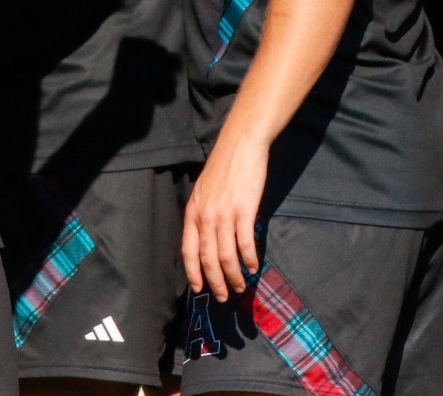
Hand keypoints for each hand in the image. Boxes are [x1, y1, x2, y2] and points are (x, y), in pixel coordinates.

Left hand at [182, 133, 267, 300]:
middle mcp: (205, 217)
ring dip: (234, 276)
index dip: (194, 273)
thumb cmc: (224, 167)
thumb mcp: (203, 191)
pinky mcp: (244, 211)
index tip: (200, 289)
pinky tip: (254, 266)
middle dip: (216, 282)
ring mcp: (224, 215)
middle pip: (208, 259)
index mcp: (193, 212)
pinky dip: (250, 259)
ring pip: (226, 257)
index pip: (188, 251)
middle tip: (225, 297)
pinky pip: (245, 244)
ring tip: (241, 286)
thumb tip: (207, 239)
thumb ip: (202, 214)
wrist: (241, 145)